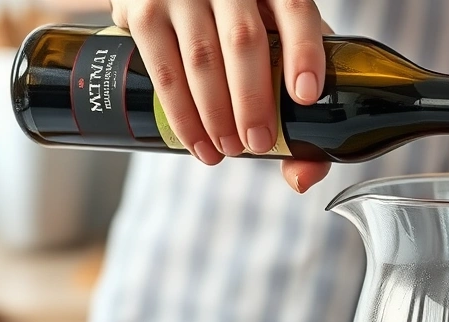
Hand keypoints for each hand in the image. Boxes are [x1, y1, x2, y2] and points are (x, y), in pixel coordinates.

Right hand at [111, 0, 331, 188]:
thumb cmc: (240, 25)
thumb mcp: (276, 44)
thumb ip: (297, 101)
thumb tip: (303, 178)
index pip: (294, 10)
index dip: (304, 53)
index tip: (306, 98)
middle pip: (244, 41)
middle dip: (253, 102)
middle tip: (257, 144)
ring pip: (201, 58)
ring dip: (216, 114)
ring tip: (227, 150)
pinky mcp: (142, 8)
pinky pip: (163, 68)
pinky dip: (181, 113)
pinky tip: (196, 141)